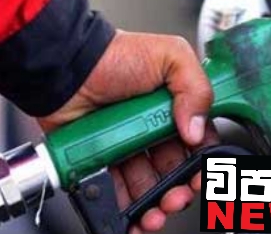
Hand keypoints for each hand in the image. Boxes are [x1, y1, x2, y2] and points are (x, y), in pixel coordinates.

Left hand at [38, 30, 216, 232]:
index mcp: (176, 106)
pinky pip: (117, 190)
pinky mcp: (102, 159)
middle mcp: (154, 128)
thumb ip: (196, 87)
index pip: (199, 142)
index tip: (201, 176)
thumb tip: (197, 130)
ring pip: (149, 186)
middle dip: (180, 190)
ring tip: (155, 213)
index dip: (202, 162)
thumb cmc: (114, 55)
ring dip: (156, 205)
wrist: (67, 66)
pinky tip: (133, 215)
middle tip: (177, 197)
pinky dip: (127, 208)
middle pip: (175, 170)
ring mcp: (128, 146)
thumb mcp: (171, 55)